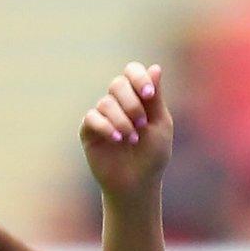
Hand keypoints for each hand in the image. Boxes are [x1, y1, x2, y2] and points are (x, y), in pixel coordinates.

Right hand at [80, 61, 173, 200]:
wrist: (137, 183)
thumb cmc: (153, 155)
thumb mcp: (160, 124)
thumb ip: (155, 98)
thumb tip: (154, 67)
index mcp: (138, 97)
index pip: (132, 72)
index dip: (139, 78)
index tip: (149, 95)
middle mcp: (118, 103)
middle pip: (117, 83)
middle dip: (132, 102)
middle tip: (142, 123)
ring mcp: (102, 116)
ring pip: (106, 103)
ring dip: (122, 120)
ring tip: (132, 139)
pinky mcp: (89, 131)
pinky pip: (92, 118)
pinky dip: (106, 127)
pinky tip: (117, 140)